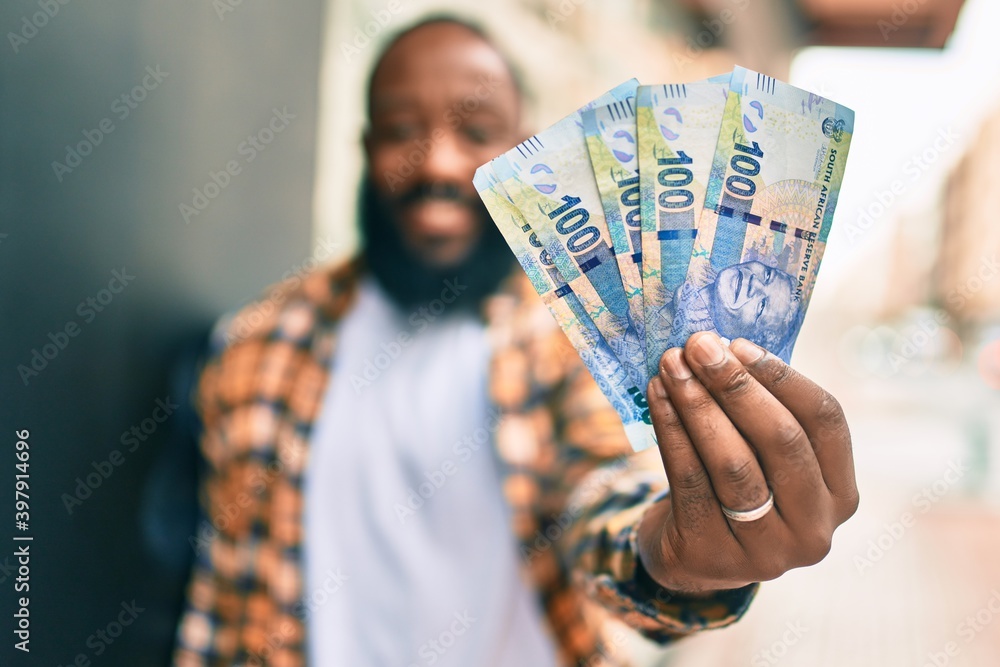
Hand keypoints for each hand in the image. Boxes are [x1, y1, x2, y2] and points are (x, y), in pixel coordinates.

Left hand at [636, 331, 858, 595]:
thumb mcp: (765, 458)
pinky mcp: (712, 556)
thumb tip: (723, 343)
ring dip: (698, 404)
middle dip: (735, 385)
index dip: (783, 377)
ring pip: (733, 463)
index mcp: (841, 494)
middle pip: (781, 441)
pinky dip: (670, 431)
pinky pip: (689, 480)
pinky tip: (657, 396)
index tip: (739, 343)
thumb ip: (762, 409)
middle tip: (698, 345)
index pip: (826, 421)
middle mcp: (813, 528)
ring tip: (671, 366)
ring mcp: (765, 551)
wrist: (692, 556)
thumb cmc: (736, 485)